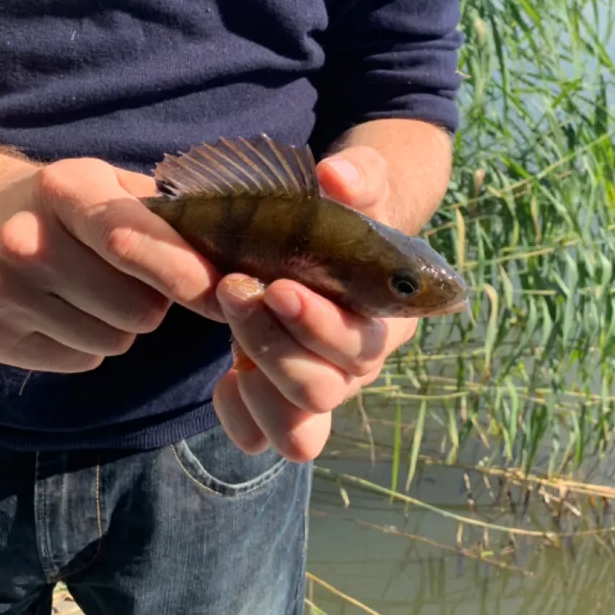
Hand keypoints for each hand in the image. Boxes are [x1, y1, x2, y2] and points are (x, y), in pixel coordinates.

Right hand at [0, 157, 220, 372]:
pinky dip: (86, 344)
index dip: (184, 274)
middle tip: (132, 279)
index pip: (130, 242)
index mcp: (63, 188)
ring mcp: (0, 290)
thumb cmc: (69, 207)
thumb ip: (169, 215)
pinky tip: (62, 310)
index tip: (221, 294)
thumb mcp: (112, 184)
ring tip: (93, 291)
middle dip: (153, 302)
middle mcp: (23, 239)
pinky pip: (80, 361)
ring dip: (121, 325)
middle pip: (135, 309)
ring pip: (113, 341)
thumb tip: (239, 257)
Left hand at [212, 146, 417, 462]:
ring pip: (298, 433)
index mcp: (389, 321)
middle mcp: (360, 368)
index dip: (319, 325)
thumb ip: (359, 176)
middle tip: (233, 289)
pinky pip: (260, 439)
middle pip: (324, 389)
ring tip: (228, 323)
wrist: (325, 237)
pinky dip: (238, 415)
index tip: (277, 285)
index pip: (363, 346)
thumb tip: (336, 175)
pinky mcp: (283, 405)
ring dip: (256, 381)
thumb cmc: (343, 214)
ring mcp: (323, 391)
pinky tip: (224, 374)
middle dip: (272, 342)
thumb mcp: (358, 187)